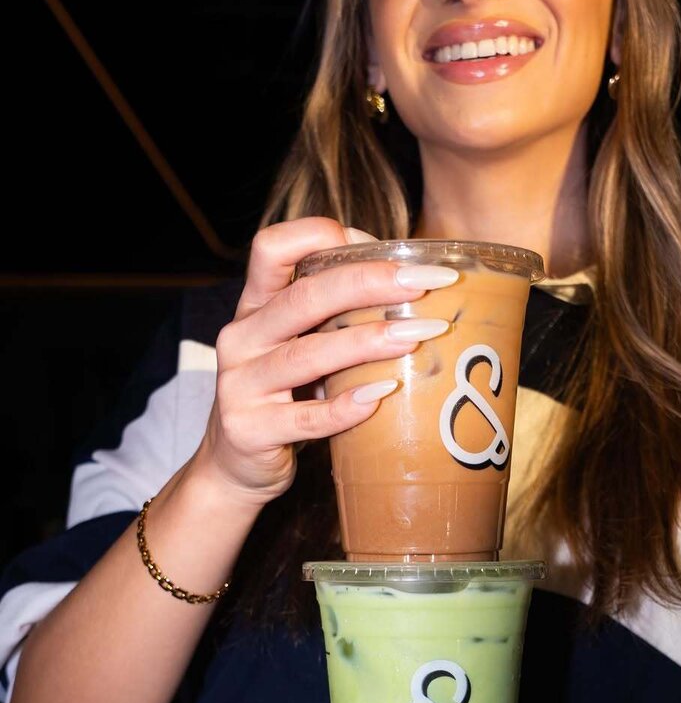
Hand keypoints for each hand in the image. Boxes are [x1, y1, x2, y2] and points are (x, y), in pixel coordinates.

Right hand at [191, 216, 454, 507]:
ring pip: (308, 355)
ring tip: (420, 335)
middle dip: (369, 283)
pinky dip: (347, 407)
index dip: (320, 236)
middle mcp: (242, 338)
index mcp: (254, 307)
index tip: (381, 245)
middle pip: (304, 297)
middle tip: (424, 283)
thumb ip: (331, 315)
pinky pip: (307, 418)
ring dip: (368, 342)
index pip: (271, 249)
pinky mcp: (250, 430)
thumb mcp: (296, 346)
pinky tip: (384, 395)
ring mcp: (241, 386)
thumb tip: (404, 280)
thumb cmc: (282, 397)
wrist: (234, 467)